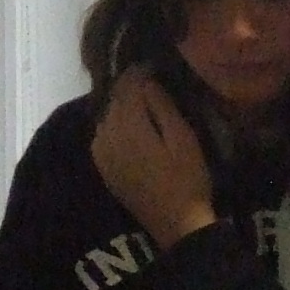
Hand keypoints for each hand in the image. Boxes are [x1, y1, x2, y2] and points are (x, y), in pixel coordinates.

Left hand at [91, 69, 218, 247]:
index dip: (141, 71)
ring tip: (143, 99)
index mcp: (128, 124)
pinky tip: (131, 124)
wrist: (176, 225)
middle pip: (115, 98)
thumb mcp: (183, 137)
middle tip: (151, 78)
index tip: (155, 64)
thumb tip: (147, 79)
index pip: (128, 85)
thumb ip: (161, 105)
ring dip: (122, 104)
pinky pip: (103, 134)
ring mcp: (102, 152)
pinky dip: (115, 123)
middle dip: (130, 86)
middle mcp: (107, 134)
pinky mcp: (103, 166)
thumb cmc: (188, 179)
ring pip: (107, 114)